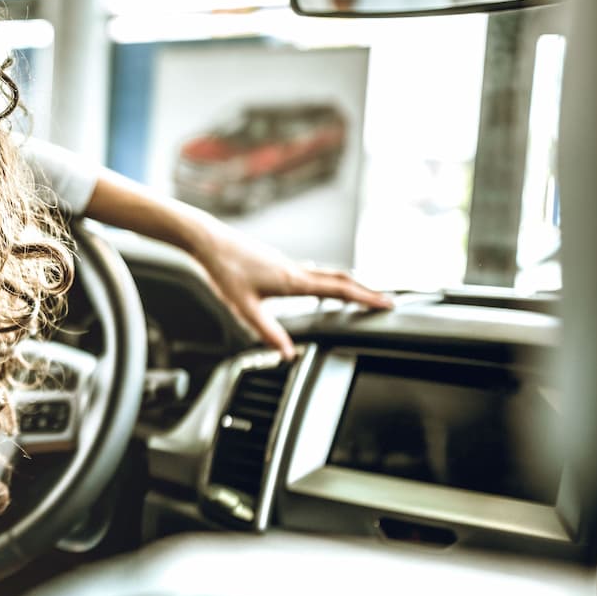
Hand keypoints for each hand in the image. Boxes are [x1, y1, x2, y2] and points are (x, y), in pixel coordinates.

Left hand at [189, 219, 391, 360]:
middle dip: (364, 291)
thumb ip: (267, 332)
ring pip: (326, 274)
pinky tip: (319, 288)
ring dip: (347, 285)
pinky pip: (311, 273)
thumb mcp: (244, 308)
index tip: (387, 305)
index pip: (340, 289)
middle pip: (340, 279)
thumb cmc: (225, 271)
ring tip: (361, 298)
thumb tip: (288, 354)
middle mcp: (296, 270)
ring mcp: (288, 265)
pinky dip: (326, 281)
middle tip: (385, 302)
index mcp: (293, 281)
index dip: (365, 298)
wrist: (209, 241)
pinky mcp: (277, 263)